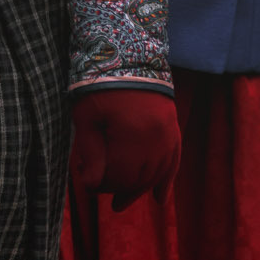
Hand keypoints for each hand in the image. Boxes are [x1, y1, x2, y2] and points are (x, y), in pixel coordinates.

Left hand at [70, 87, 180, 209]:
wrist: (129, 56)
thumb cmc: (100, 86)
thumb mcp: (87, 118)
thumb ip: (91, 153)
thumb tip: (93, 186)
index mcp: (132, 134)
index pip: (120, 176)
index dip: (101, 186)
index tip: (85, 183)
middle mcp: (156, 138)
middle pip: (139, 179)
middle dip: (117, 188)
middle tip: (98, 189)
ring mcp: (169, 135)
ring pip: (156, 174)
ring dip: (138, 190)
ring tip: (121, 203)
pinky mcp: (174, 130)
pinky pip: (173, 163)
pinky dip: (165, 182)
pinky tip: (158, 200)